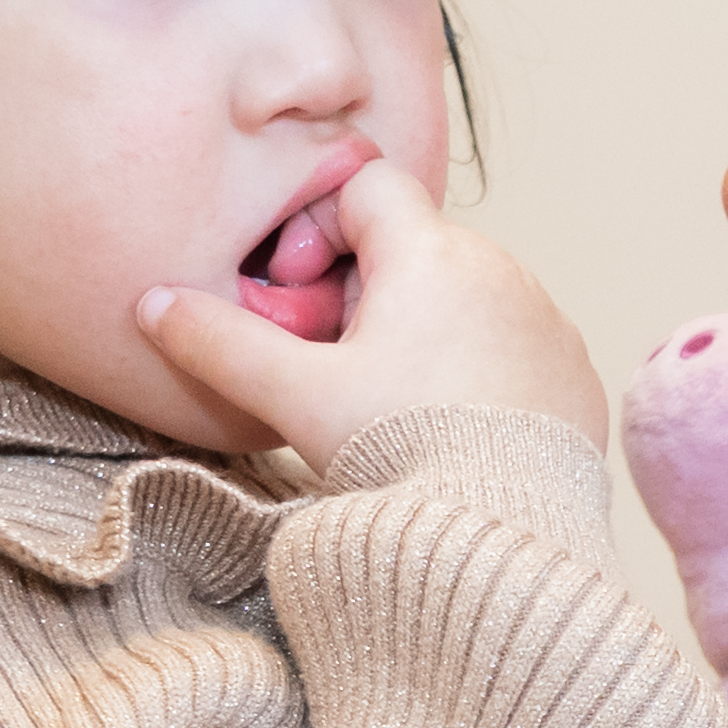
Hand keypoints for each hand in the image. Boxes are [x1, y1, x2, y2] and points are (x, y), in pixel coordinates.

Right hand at [135, 161, 608, 471]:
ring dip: (418, 332)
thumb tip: (153, 306)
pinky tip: (447, 427)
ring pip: (461, 298)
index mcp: (431, 253)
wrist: (507, 539)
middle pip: (410, 249)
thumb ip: (218, 342)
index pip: (364, 188)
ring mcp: (547, 321)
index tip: (298, 301)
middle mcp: (501, 269)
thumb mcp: (294, 397)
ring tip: (388, 406)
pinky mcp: (575, 373)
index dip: (316, 231)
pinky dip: (474, 368)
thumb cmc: (405, 457)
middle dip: (360, 294)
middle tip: (329, 368)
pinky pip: (512, 345)